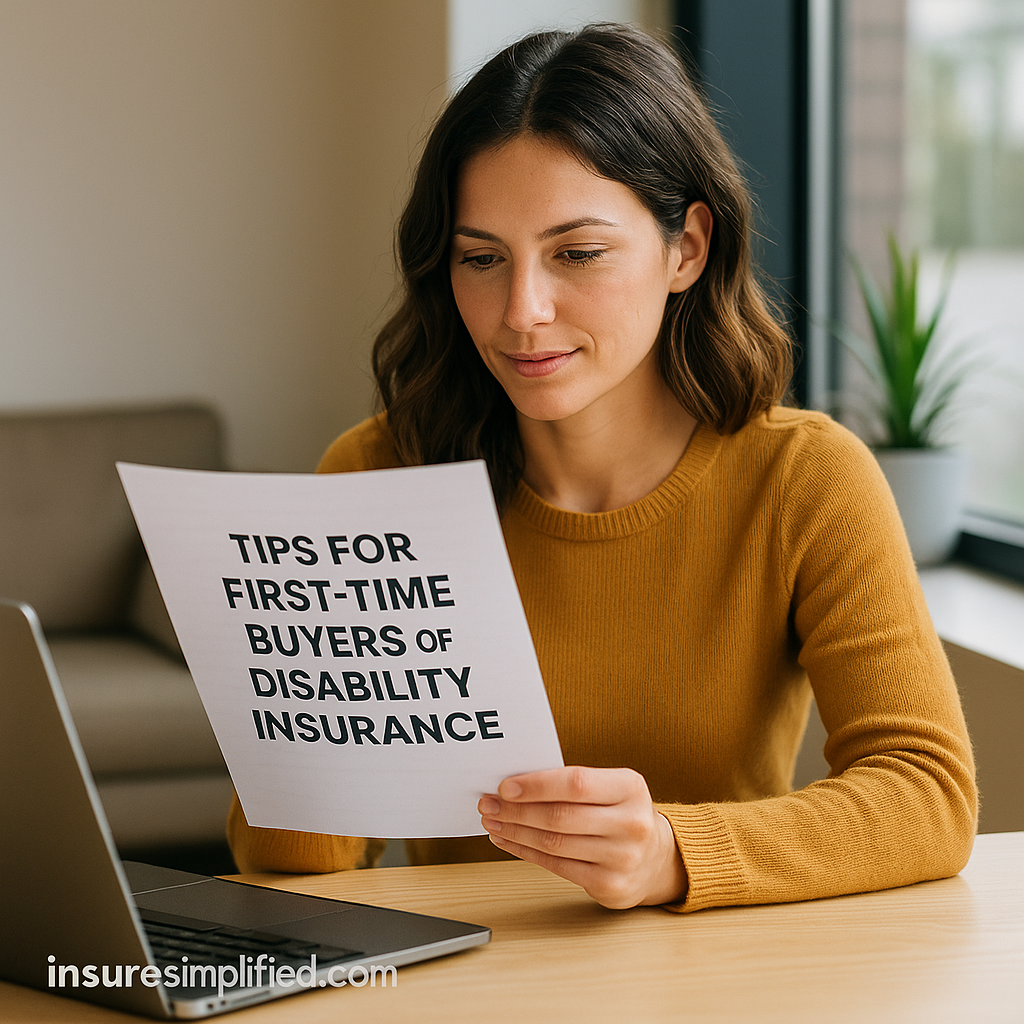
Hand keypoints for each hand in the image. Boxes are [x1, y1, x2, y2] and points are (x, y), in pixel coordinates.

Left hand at [477, 766, 687, 908]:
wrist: (655, 858)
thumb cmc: (620, 813)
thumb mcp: (610, 788)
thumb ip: (572, 784)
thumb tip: (514, 785)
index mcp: (630, 788)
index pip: (576, 783)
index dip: (537, 785)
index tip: (505, 786)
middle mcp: (631, 823)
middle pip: (560, 816)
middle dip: (516, 810)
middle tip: (488, 804)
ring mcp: (622, 858)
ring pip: (554, 843)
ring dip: (515, 831)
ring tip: (493, 821)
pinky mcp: (610, 885)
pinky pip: (556, 867)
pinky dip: (526, 852)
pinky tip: (509, 841)